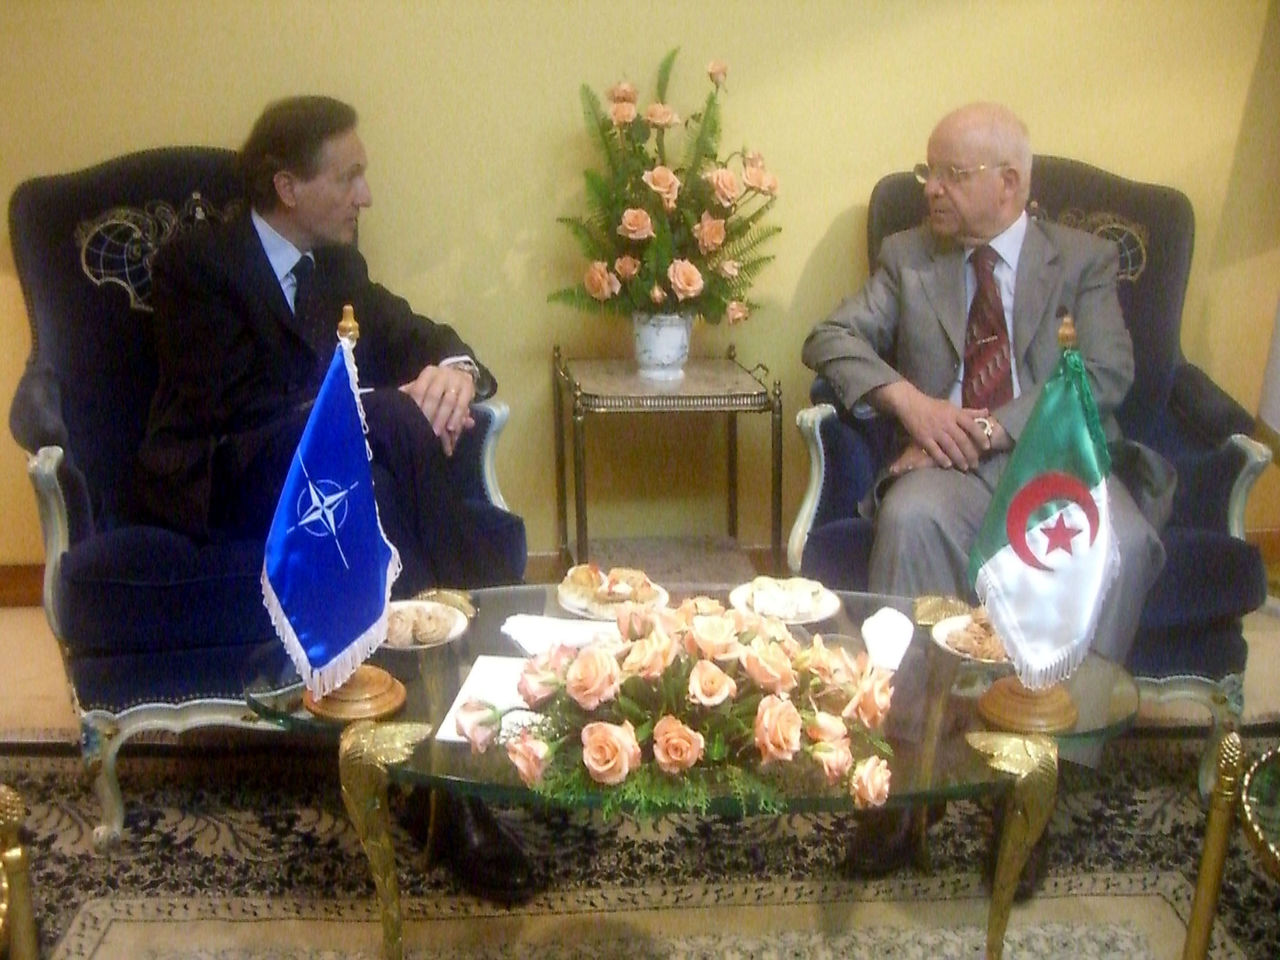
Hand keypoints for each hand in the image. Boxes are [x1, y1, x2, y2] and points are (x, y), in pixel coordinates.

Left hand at [399, 364, 475, 455]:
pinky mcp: (469, 388)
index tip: (411, 421)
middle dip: (428, 415)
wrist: (460, 374)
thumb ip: (410, 394)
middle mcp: (443, 374)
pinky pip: (462, 405)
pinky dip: (457, 418)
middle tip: (424, 431)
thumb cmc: (436, 385)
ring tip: (436, 434)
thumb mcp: (423, 387)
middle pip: (434, 396)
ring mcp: (457, 380)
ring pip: (449, 402)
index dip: (415, 406)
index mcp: (429, 373)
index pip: (419, 390)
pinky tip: (452, 429)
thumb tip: (395, 401)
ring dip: (443, 419)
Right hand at [871, 381, 992, 470]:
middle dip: (970, 453)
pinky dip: (942, 458)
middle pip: (962, 440)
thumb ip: (969, 412)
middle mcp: (947, 422)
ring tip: (965, 467)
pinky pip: (934, 450)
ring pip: (950, 447)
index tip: (987, 447)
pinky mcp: (923, 437)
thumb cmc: (933, 406)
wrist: (910, 403)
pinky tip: (948, 465)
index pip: (971, 425)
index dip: (980, 436)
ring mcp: (935, 430)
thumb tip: (987, 412)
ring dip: (959, 458)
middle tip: (976, 464)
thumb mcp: (952, 406)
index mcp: (955, 414)